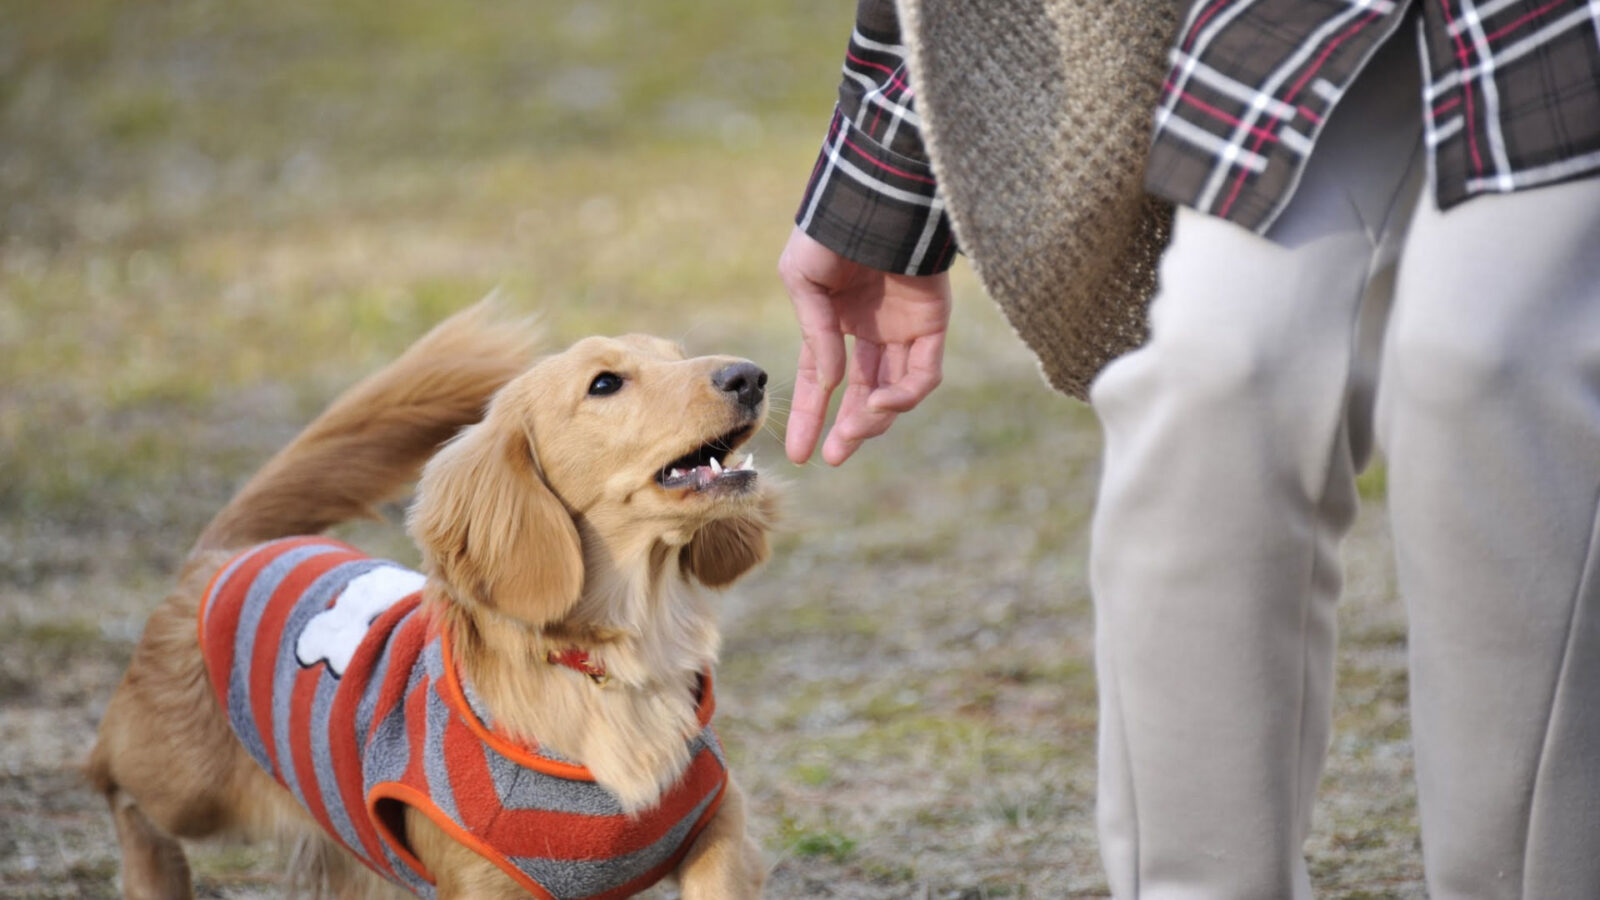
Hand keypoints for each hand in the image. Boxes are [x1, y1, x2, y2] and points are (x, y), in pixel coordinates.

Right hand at [777, 227, 950, 465]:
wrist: (876, 197)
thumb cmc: (831, 231)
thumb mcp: (802, 280)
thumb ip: (816, 334)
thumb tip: (829, 382)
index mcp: (837, 319)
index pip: (822, 379)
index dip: (810, 414)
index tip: (803, 453)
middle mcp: (873, 329)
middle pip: (862, 392)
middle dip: (849, 428)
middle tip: (834, 456)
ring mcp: (905, 328)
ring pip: (895, 390)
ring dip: (875, 417)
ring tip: (854, 430)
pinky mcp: (934, 325)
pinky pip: (924, 373)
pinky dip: (903, 393)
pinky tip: (880, 400)